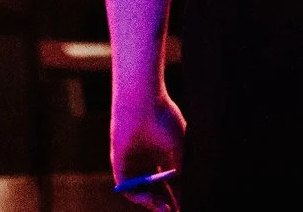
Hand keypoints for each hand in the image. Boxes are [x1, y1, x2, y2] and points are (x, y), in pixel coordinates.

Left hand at [110, 84, 184, 210]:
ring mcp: (132, 162)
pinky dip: (138, 195)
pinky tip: (150, 199)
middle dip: (163, 203)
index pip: (168, 182)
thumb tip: (183, 193)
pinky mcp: (119, 162)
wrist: (143, 101)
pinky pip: (126, 185)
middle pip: (154, 189)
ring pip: (140, 189)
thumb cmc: (163, 119)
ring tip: (164, 208)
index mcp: (161, 154)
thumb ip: (179, 171)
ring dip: (152, 202)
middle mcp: (146, 160)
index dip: (175, 195)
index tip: (182, 207)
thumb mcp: (178, 148)